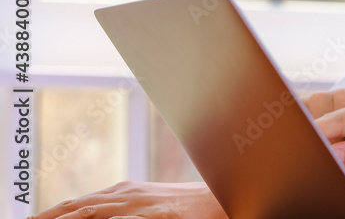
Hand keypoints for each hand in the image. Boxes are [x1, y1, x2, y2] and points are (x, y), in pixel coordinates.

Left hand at [29, 181, 222, 218]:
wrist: (232, 197)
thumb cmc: (191, 209)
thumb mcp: (152, 209)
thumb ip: (122, 212)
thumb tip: (93, 215)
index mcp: (124, 194)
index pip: (74, 206)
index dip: (47, 216)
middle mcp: (129, 195)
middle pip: (75, 209)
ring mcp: (143, 206)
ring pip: (92, 213)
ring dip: (65, 218)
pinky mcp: (160, 216)